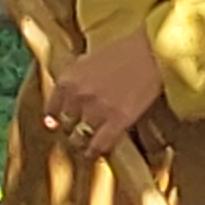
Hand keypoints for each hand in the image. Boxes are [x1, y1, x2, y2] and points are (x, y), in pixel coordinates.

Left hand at [42, 28, 162, 156]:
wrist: (152, 52)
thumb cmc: (125, 50)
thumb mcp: (90, 59)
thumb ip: (75, 77)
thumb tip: (66, 92)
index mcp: (68, 79)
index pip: (52, 108)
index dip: (55, 118)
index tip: (57, 123)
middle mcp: (78, 96)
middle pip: (66, 124)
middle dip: (71, 128)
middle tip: (77, 131)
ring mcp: (97, 110)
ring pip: (79, 137)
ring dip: (82, 141)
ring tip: (85, 144)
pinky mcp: (118, 121)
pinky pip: (100, 144)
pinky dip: (95, 151)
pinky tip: (94, 153)